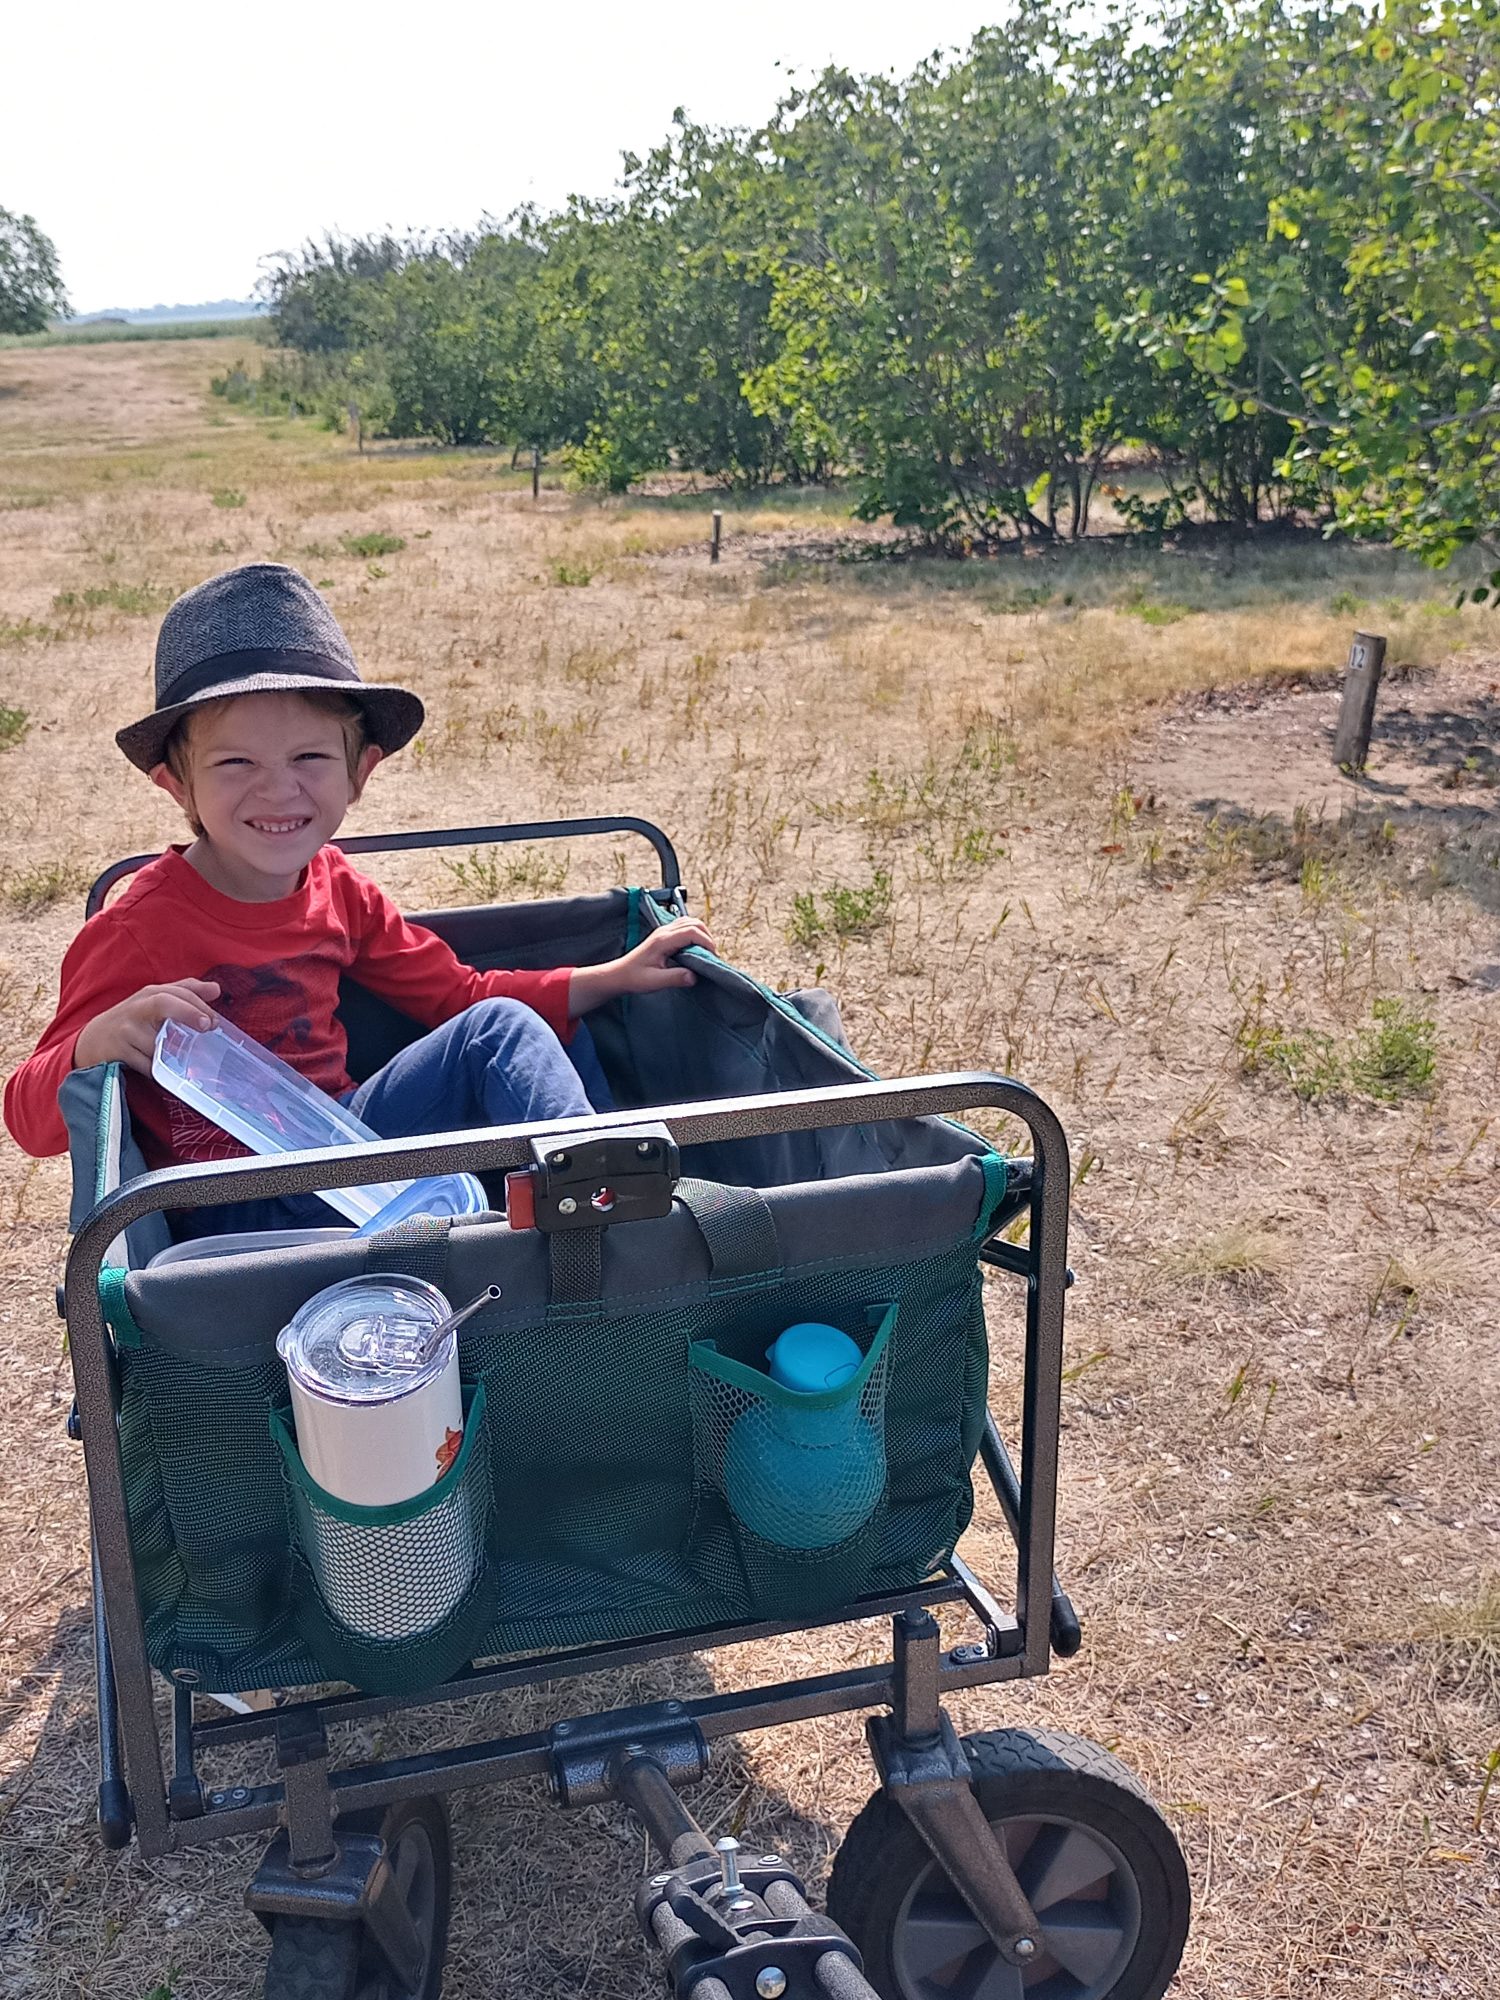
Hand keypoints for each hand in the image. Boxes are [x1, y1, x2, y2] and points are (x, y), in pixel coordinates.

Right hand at [73, 980, 221, 1075]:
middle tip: (206, 1027)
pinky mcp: (118, 1050)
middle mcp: (138, 1007)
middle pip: (165, 1003)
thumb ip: (185, 993)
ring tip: (175, 1059)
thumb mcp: (155, 1002)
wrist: (92, 1041)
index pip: (178, 992)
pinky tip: (158, 1069)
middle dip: (188, 1012)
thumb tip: (216, 989)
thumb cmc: (132, 1020)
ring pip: (159, 1043)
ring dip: (172, 1054)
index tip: (213, 1021)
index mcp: (150, 994)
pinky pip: (147, 1065)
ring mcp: (126, 1029)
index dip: (198, 1004)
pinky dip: (157, 1070)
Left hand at [568, 917, 716, 1015]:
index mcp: (662, 940)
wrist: (619, 975)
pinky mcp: (664, 936)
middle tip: (711, 956)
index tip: (712, 958)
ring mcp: (664, 932)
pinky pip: (685, 927)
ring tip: (706, 953)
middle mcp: (664, 932)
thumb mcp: (654, 982)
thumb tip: (694, 976)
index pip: (692, 932)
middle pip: (695, 923)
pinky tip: (696, 949)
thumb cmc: (634, 978)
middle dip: (707, 938)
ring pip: (691, 922)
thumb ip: (675, 978)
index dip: (706, 943)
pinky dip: (695, 934)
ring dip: (702, 934)